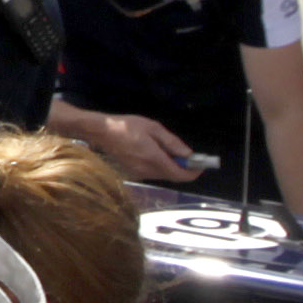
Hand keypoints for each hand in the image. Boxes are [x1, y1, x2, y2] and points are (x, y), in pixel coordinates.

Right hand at [51, 105, 215, 182]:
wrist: (101, 132)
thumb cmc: (127, 126)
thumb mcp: (153, 128)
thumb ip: (172, 143)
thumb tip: (188, 154)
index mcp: (154, 159)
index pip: (180, 174)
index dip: (193, 172)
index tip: (201, 165)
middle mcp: (148, 171)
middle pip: (172, 176)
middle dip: (183, 168)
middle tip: (188, 156)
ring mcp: (139, 174)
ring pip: (163, 175)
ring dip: (171, 167)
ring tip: (171, 151)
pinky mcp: (133, 174)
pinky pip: (153, 173)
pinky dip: (160, 166)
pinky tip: (156, 154)